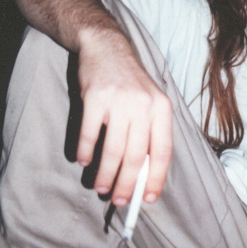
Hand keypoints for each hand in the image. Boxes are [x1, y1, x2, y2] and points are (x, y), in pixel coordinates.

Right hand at [75, 27, 172, 205]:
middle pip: (136, 157)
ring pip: (113, 151)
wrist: (107, 47)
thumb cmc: (131, 82)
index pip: (163, 152)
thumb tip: (143, 176)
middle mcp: (144, 105)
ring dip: (105, 174)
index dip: (156, 179)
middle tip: (118, 201)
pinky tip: (84, 160)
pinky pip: (90, 134)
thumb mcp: (150, 102)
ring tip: (99, 187)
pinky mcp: (95, 97)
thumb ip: (150, 133)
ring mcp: (119, 101)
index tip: (148, 200)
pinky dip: (86, 152)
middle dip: (127, 185)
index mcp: (162, 109)